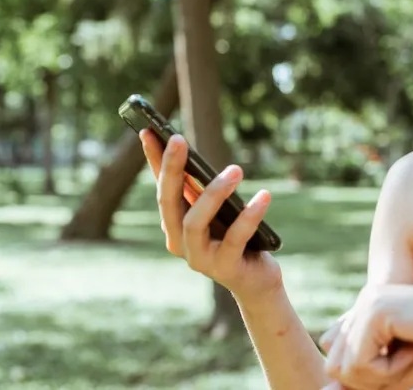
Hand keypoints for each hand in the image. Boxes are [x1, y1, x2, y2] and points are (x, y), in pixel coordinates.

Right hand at [141, 130, 282, 301]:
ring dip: (214, 193)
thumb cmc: (236, 239)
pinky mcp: (225, 267)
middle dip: (171, 169)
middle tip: (178, 139)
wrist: (255, 281)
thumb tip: (193, 154)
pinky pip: (235, 238)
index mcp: (173, 225)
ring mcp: (199, 258)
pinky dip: (249, 216)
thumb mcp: (218, 211)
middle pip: (168, 202)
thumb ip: (204, 189)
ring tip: (235, 169)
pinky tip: (264, 195)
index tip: (148, 130)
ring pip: (195, 222)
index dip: (154, 160)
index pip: (161, 187)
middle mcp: (178, 242)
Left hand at [317, 284, 412, 389]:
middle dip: (374, 377)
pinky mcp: (376, 310)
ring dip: (381, 375)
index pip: (340, 361)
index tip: (409, 358)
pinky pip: (361, 364)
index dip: (373, 376)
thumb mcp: (400, 371)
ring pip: (344, 367)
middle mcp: (363, 301)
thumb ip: (363, 378)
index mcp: (368, 310)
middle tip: (412, 358)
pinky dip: (390, 371)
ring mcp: (368, 302)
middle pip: (336, 366)